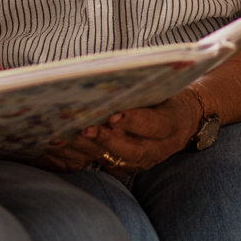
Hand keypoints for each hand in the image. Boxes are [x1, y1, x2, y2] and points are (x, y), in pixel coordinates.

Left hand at [37, 88, 202, 175]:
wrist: (181, 121)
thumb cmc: (165, 96)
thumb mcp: (162, 87)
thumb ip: (142, 86)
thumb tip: (112, 74)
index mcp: (170, 125)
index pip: (153, 124)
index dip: (134, 121)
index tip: (114, 115)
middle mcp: (156, 149)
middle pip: (131, 149)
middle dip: (105, 139)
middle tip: (84, 128)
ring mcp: (140, 162)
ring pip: (113, 159)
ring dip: (87, 149)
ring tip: (63, 137)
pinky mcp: (125, 167)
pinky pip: (102, 165)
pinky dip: (80, 156)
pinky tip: (59, 146)